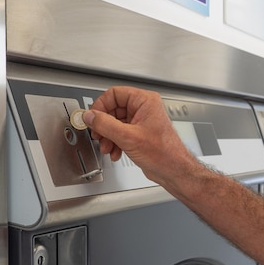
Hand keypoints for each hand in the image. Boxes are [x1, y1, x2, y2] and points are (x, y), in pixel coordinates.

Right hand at [83, 86, 198, 187]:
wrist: (173, 171)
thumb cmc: (164, 153)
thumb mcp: (128, 137)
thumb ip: (105, 125)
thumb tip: (90, 116)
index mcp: (145, 101)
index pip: (115, 94)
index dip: (101, 105)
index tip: (93, 117)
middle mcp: (144, 109)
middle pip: (113, 109)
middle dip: (104, 126)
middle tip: (99, 135)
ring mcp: (142, 122)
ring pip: (115, 123)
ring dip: (108, 136)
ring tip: (107, 147)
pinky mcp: (139, 134)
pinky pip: (120, 133)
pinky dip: (115, 142)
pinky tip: (115, 152)